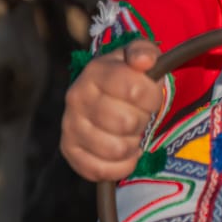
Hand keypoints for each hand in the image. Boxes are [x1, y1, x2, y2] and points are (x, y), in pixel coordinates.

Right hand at [61, 40, 163, 181]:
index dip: (151, 96)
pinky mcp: (69, 151)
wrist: (104, 93)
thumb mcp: (138, 54)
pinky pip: (102, 170)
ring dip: (132, 143)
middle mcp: (77, 97)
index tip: (150, 95)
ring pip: (116, 149)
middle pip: (126, 123)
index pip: (134, 90)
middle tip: (139, 114)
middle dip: (142, 120)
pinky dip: (122, 165)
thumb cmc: (127, 75)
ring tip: (130, 131)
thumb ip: (145, 51)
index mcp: (95, 71)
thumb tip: (145, 61)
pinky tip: (125, 151)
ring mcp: (70, 126)